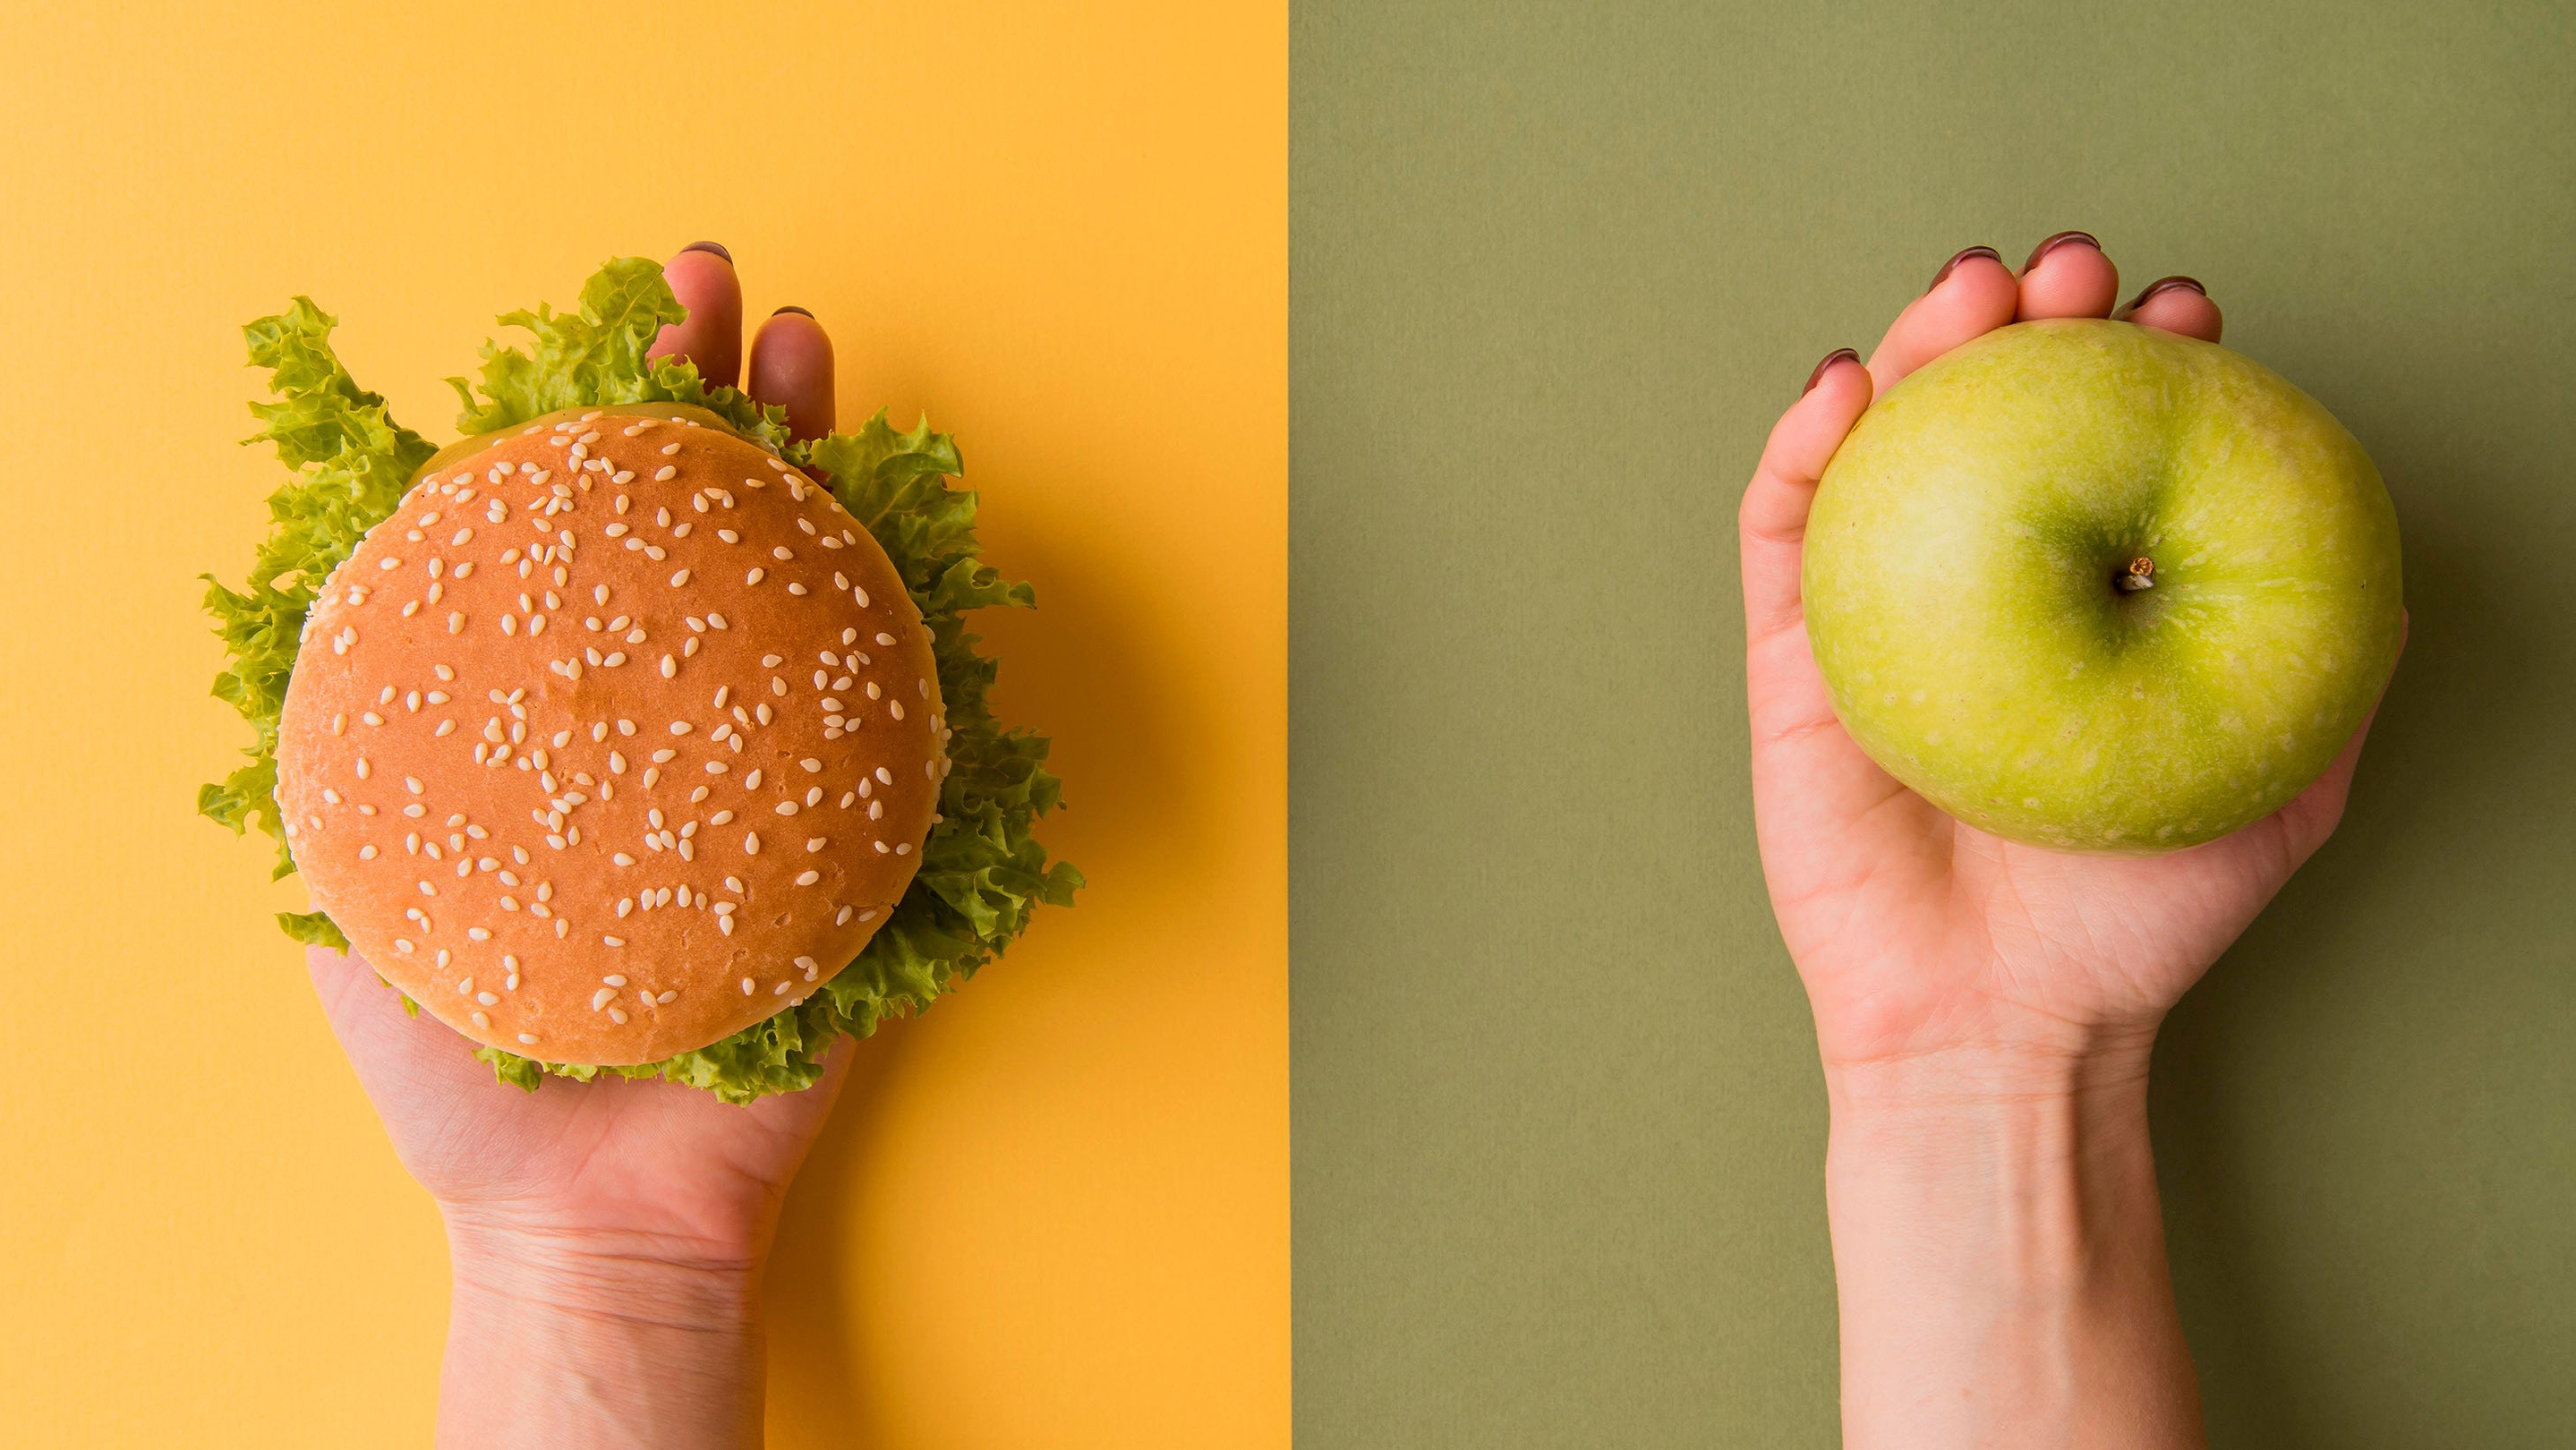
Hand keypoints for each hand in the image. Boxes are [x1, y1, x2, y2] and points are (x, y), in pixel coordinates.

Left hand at [308, 242, 847, 1449]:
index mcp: (568, 723)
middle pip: (710, 529)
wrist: (596, 1218)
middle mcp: (683, 725)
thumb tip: (308, 599)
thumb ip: (342, 770)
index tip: (594, 338)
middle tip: (715, 298)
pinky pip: (904, 718)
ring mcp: (786, 772)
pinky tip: (912, 534)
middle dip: (714, 400)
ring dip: (821, 465)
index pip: (585, 538)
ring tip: (808, 364)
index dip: (590, 426)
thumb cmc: (470, 1085)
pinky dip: (918, 622)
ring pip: (815, 585)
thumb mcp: (358, 906)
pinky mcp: (871, 841)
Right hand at [1743, 236, 2389, 1080]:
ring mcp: (1872, 610)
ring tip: (1970, 287)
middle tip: (2072, 270)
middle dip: (2030, 316)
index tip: (2182, 311)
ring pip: (1880, 442)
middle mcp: (1976, 586)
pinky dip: (1800, 444)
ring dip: (1915, 343)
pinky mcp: (1786, 654)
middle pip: (1990, 414)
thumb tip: (2382, 570)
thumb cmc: (2131, 925)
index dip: (2141, 360)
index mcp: (2081, 600)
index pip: (2105, 444)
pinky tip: (1839, 383)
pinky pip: (1780, 528)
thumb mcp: (2279, 791)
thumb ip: (2329, 682)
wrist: (2001, 1021)